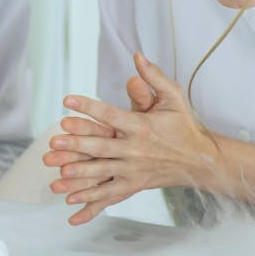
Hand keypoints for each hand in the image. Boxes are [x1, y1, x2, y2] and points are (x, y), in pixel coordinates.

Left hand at [43, 52, 218, 224]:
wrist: (200, 160)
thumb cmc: (184, 125)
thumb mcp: (174, 96)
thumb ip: (154, 76)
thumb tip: (137, 55)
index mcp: (141, 125)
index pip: (110, 114)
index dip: (88, 107)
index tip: (67, 100)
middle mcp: (136, 148)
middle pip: (101, 146)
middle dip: (77, 145)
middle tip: (54, 142)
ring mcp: (134, 169)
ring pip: (102, 172)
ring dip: (79, 173)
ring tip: (58, 172)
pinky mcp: (134, 184)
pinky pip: (109, 193)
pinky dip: (91, 200)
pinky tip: (70, 201)